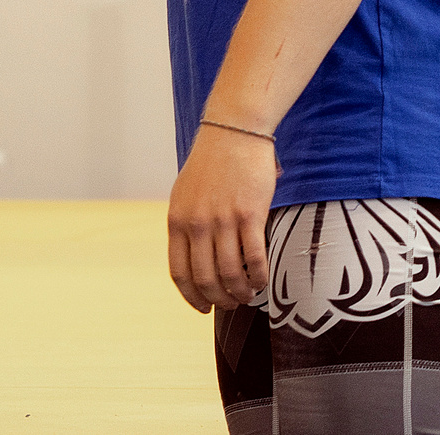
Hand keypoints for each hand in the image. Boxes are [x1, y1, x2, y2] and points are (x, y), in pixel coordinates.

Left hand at [165, 123, 277, 312]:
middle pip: (206, 279)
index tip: (203, 309)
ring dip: (241, 292)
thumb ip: (186, 225)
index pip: (179, 273)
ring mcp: (223, 219)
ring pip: (231, 274)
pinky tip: (263, 281)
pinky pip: (255, 258)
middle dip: (220, 300)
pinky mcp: (250, 214)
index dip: (192, 297)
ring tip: (249, 295)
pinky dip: (259, 276)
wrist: (233, 130)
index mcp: (177, 220)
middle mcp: (197, 223)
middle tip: (232, 304)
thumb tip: (194, 259)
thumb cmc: (212, 163)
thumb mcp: (185, 194)